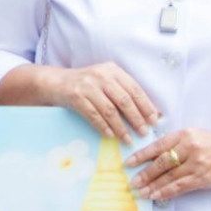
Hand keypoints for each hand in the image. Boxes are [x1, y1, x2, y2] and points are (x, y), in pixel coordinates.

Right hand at [39, 61, 160, 142]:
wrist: (55, 82)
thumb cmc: (86, 84)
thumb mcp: (105, 81)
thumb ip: (123, 92)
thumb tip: (150, 112)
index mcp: (113, 70)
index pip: (134, 89)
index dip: (146, 106)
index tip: (154, 120)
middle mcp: (101, 75)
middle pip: (124, 100)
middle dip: (136, 119)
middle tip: (144, 133)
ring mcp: (87, 86)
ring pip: (109, 110)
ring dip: (121, 127)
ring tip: (128, 140)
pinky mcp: (76, 97)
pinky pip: (93, 115)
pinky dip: (103, 126)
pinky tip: (110, 135)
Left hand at [126, 127, 210, 202]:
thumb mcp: (196, 136)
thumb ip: (176, 142)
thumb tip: (151, 155)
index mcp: (185, 134)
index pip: (158, 145)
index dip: (141, 155)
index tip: (128, 163)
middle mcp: (190, 147)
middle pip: (161, 162)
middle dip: (144, 174)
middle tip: (131, 182)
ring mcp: (197, 163)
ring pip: (169, 177)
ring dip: (152, 186)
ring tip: (139, 192)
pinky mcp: (203, 177)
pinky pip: (179, 186)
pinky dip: (165, 192)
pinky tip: (155, 195)